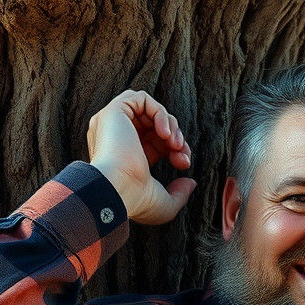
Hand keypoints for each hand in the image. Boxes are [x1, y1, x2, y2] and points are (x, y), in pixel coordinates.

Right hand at [87, 89, 195, 224]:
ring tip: (174, 143)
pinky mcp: (114, 112)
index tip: (184, 163)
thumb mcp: (164, 205)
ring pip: (149, 110)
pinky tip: (165, 133)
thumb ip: (179, 195)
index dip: (175, 149)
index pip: (156, 143)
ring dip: (169, 124)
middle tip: (182, 153)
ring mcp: (113, 124)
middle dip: (176, 137)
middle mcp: (117, 138)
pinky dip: (159, 112)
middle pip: (154, 125)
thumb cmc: (135, 202)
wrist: (117, 191)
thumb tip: (190, 183)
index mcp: (126, 158)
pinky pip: (142, 99)